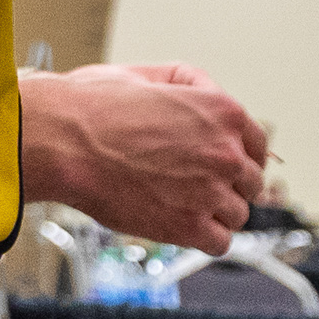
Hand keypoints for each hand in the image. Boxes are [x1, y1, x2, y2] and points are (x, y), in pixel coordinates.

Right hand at [21, 62, 268, 251]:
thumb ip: (185, 83)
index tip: (229, 165)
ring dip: (216, 212)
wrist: (61, 141)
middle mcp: (225, 152)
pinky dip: (205, 238)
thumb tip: (201, 94)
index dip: (241, 155)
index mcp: (221, 111)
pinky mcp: (189, 226)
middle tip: (199, 184)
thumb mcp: (145, 74)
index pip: (257, 144)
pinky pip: (220, 243)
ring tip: (186, 205)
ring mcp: (210, 192)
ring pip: (238, 215)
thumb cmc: (91, 106)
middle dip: (227, 184)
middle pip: (250, 182)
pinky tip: (185, 227)